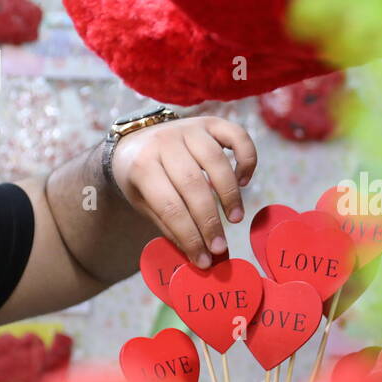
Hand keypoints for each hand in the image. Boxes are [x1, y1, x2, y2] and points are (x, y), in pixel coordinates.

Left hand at [109, 116, 257, 267]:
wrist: (134, 141)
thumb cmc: (141, 180)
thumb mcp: (144, 204)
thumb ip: (170, 226)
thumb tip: (199, 256)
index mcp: (141, 165)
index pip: (170, 206)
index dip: (189, 236)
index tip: (203, 260)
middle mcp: (165, 142)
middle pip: (193, 185)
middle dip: (210, 221)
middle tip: (220, 247)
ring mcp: (188, 128)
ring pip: (216, 161)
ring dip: (230, 194)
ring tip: (235, 218)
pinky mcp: (209, 122)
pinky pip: (237, 136)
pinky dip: (247, 159)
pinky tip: (244, 180)